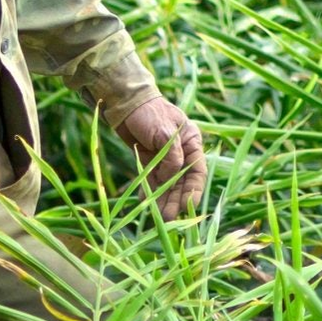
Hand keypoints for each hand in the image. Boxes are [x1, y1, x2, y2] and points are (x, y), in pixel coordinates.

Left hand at [116, 98, 206, 219]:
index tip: (189, 207)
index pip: (197, 171)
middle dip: (176, 200)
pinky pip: (152, 179)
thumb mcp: (163, 131)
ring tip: (158, 217)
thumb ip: (171, 155)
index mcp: (191, 142)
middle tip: (170, 218)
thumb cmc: (148, 111)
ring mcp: (164, 157)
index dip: (193, 190)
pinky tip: (146, 203)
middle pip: (182, 181)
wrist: (124, 102)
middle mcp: (181, 152)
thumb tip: (173, 177)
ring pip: (167, 183)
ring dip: (163, 199)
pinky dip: (150, 191)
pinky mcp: (149, 159)